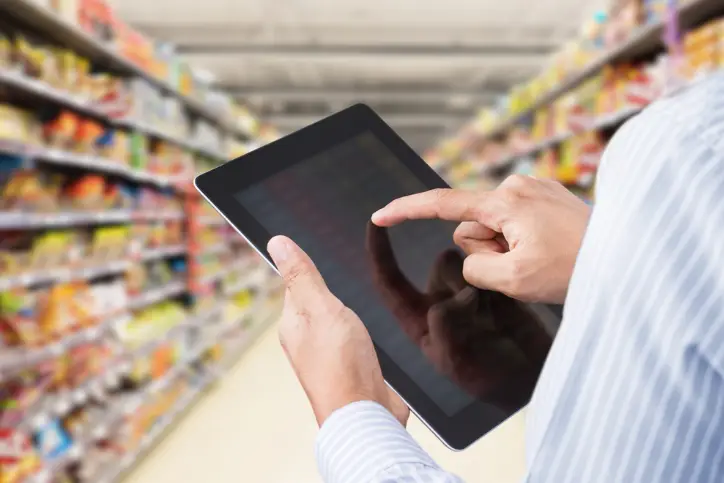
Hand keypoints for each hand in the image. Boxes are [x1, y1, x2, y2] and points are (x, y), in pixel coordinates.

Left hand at [267, 235, 408, 426]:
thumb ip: (302, 275)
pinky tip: (373, 329)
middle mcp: (306, 340)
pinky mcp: (351, 368)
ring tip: (363, 301)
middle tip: (350, 275)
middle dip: (332, 290)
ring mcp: (329, 356)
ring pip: (337, 322)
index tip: (326, 254)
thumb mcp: (322, 307)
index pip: (296, 285)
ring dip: (349, 311)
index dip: (310, 268)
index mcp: (292, 324)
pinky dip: (362, 330)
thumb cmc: (342, 364)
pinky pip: (354, 340)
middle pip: (317, 303)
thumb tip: (277, 242)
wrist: (367, 415)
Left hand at [367, 224, 550, 410]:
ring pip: (468, 262)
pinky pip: (491, 266)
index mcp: (419, 320)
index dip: (379, 252)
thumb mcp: (458, 363)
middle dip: (459, 274)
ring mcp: (468, 293)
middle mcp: (440, 301)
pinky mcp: (495, 287)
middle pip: (442, 265)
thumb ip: (446, 330)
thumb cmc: (489, 379)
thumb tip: (450, 300)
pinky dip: (500, 275)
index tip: (374, 222)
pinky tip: (511, 304)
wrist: (530, 379)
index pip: (390, 282)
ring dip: (481, 275)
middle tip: (478, 306)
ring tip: (497, 309)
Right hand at [372, 175, 590, 303]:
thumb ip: (475, 266)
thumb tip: (474, 254)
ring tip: (542, 258)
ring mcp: (533, 189)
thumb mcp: (512, 279)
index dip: (407, 211)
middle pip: (472, 226)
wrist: (626, 258)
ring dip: (507, 248)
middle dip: (487, 249)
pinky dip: (522, 241)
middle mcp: (516, 186)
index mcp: (504, 201)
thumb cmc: (574, 269)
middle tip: (524, 265)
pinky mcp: (546, 197)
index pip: (442, 204)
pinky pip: (515, 223)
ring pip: (494, 228)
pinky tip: (550, 249)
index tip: (380, 215)